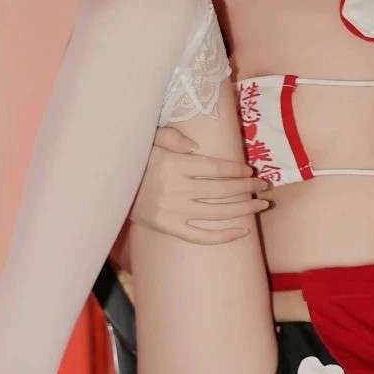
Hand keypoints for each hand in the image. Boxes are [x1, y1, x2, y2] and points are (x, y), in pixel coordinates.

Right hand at [128, 123, 271, 244]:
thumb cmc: (134, 161)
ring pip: (218, 212)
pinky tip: (243, 231)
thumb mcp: (148, 140)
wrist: (110, 189)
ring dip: (244, 209)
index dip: (236, 169)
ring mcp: (174, 211)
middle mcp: (176, 188)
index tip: (250, 171)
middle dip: (248, 187)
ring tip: (261, 206)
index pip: (215, 167)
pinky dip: (225, 236)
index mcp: (174, 164)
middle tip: (264, 186)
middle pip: (222, 189)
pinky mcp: (169, 228)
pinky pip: (202, 236)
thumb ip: (172, 137)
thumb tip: (197, 145)